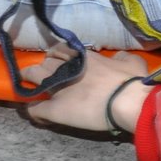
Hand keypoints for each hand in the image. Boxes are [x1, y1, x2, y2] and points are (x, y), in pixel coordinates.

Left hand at [22, 47, 151, 132]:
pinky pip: (35, 108)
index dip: (56, 55)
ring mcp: (57, 88)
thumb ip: (122, 57)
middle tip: (45, 75)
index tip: (58, 60)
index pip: (59, 49)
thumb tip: (118, 57)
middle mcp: (66, 68)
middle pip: (43, 62)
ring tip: (29, 88)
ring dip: (28, 81)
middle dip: (42, 67)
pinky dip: (32, 109)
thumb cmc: (131, 81)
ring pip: (32, 78)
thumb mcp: (132, 62)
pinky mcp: (54, 109)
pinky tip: (32, 111)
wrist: (127, 102)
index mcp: (84, 57)